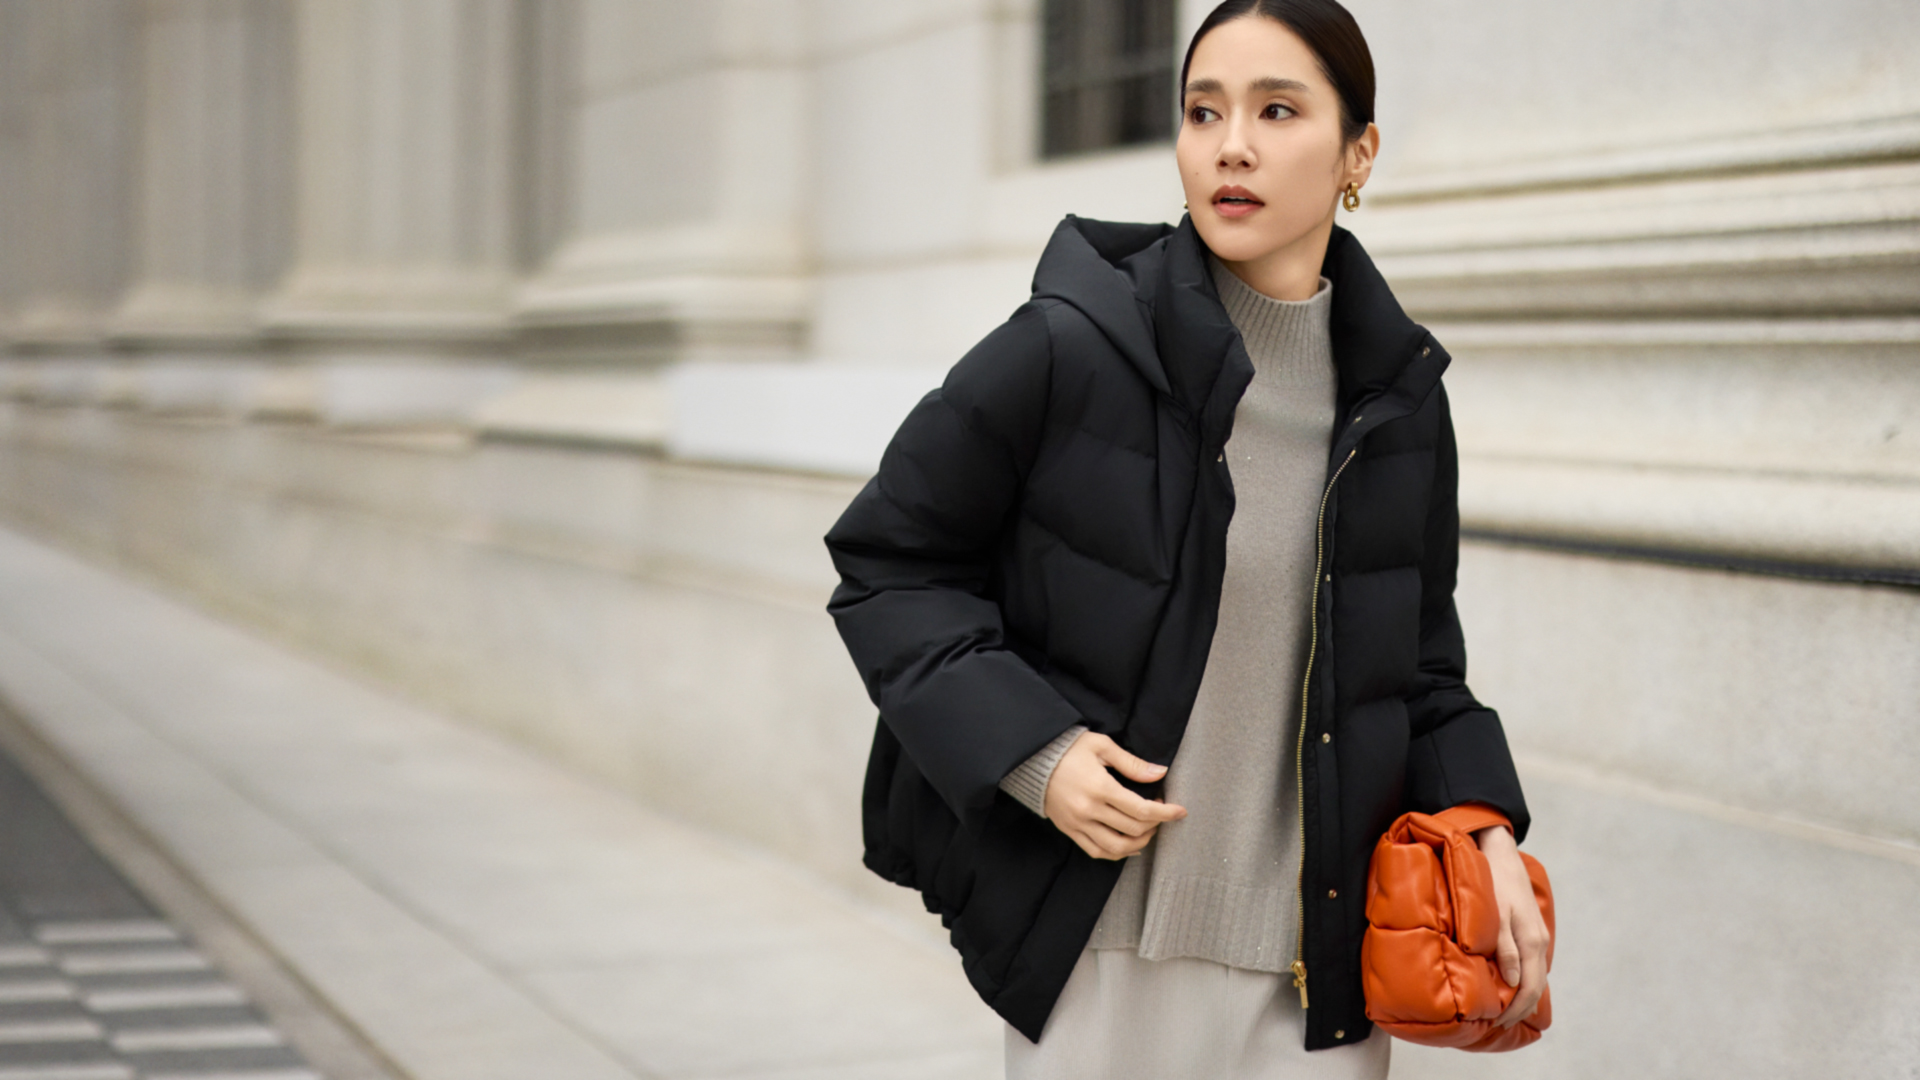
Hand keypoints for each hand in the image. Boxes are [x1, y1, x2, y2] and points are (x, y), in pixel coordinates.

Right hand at [1042, 731, 1186, 859]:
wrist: (1033, 760)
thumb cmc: (1069, 749)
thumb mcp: (1102, 747)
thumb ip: (1132, 763)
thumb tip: (1160, 773)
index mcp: (1100, 787)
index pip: (1141, 809)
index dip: (1165, 813)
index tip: (1180, 811)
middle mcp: (1089, 810)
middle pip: (1133, 829)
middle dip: (1155, 824)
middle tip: (1161, 812)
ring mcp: (1078, 824)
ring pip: (1116, 848)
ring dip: (1139, 843)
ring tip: (1149, 831)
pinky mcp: (1070, 830)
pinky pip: (1096, 851)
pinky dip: (1116, 853)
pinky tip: (1129, 846)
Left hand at [1474, 823, 1550, 1027]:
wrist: (1501, 854)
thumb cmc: (1494, 884)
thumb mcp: (1495, 917)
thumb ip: (1504, 949)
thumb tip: (1511, 983)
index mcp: (1531, 943)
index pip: (1528, 988)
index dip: (1515, 1010)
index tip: (1497, 1023)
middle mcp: (1538, 943)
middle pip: (1535, 986)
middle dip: (1520, 1009)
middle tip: (1499, 1025)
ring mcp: (1538, 936)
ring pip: (1536, 976)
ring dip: (1524, 996)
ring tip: (1506, 1012)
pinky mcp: (1533, 930)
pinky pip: (1533, 964)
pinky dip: (1525, 980)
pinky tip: (1512, 985)